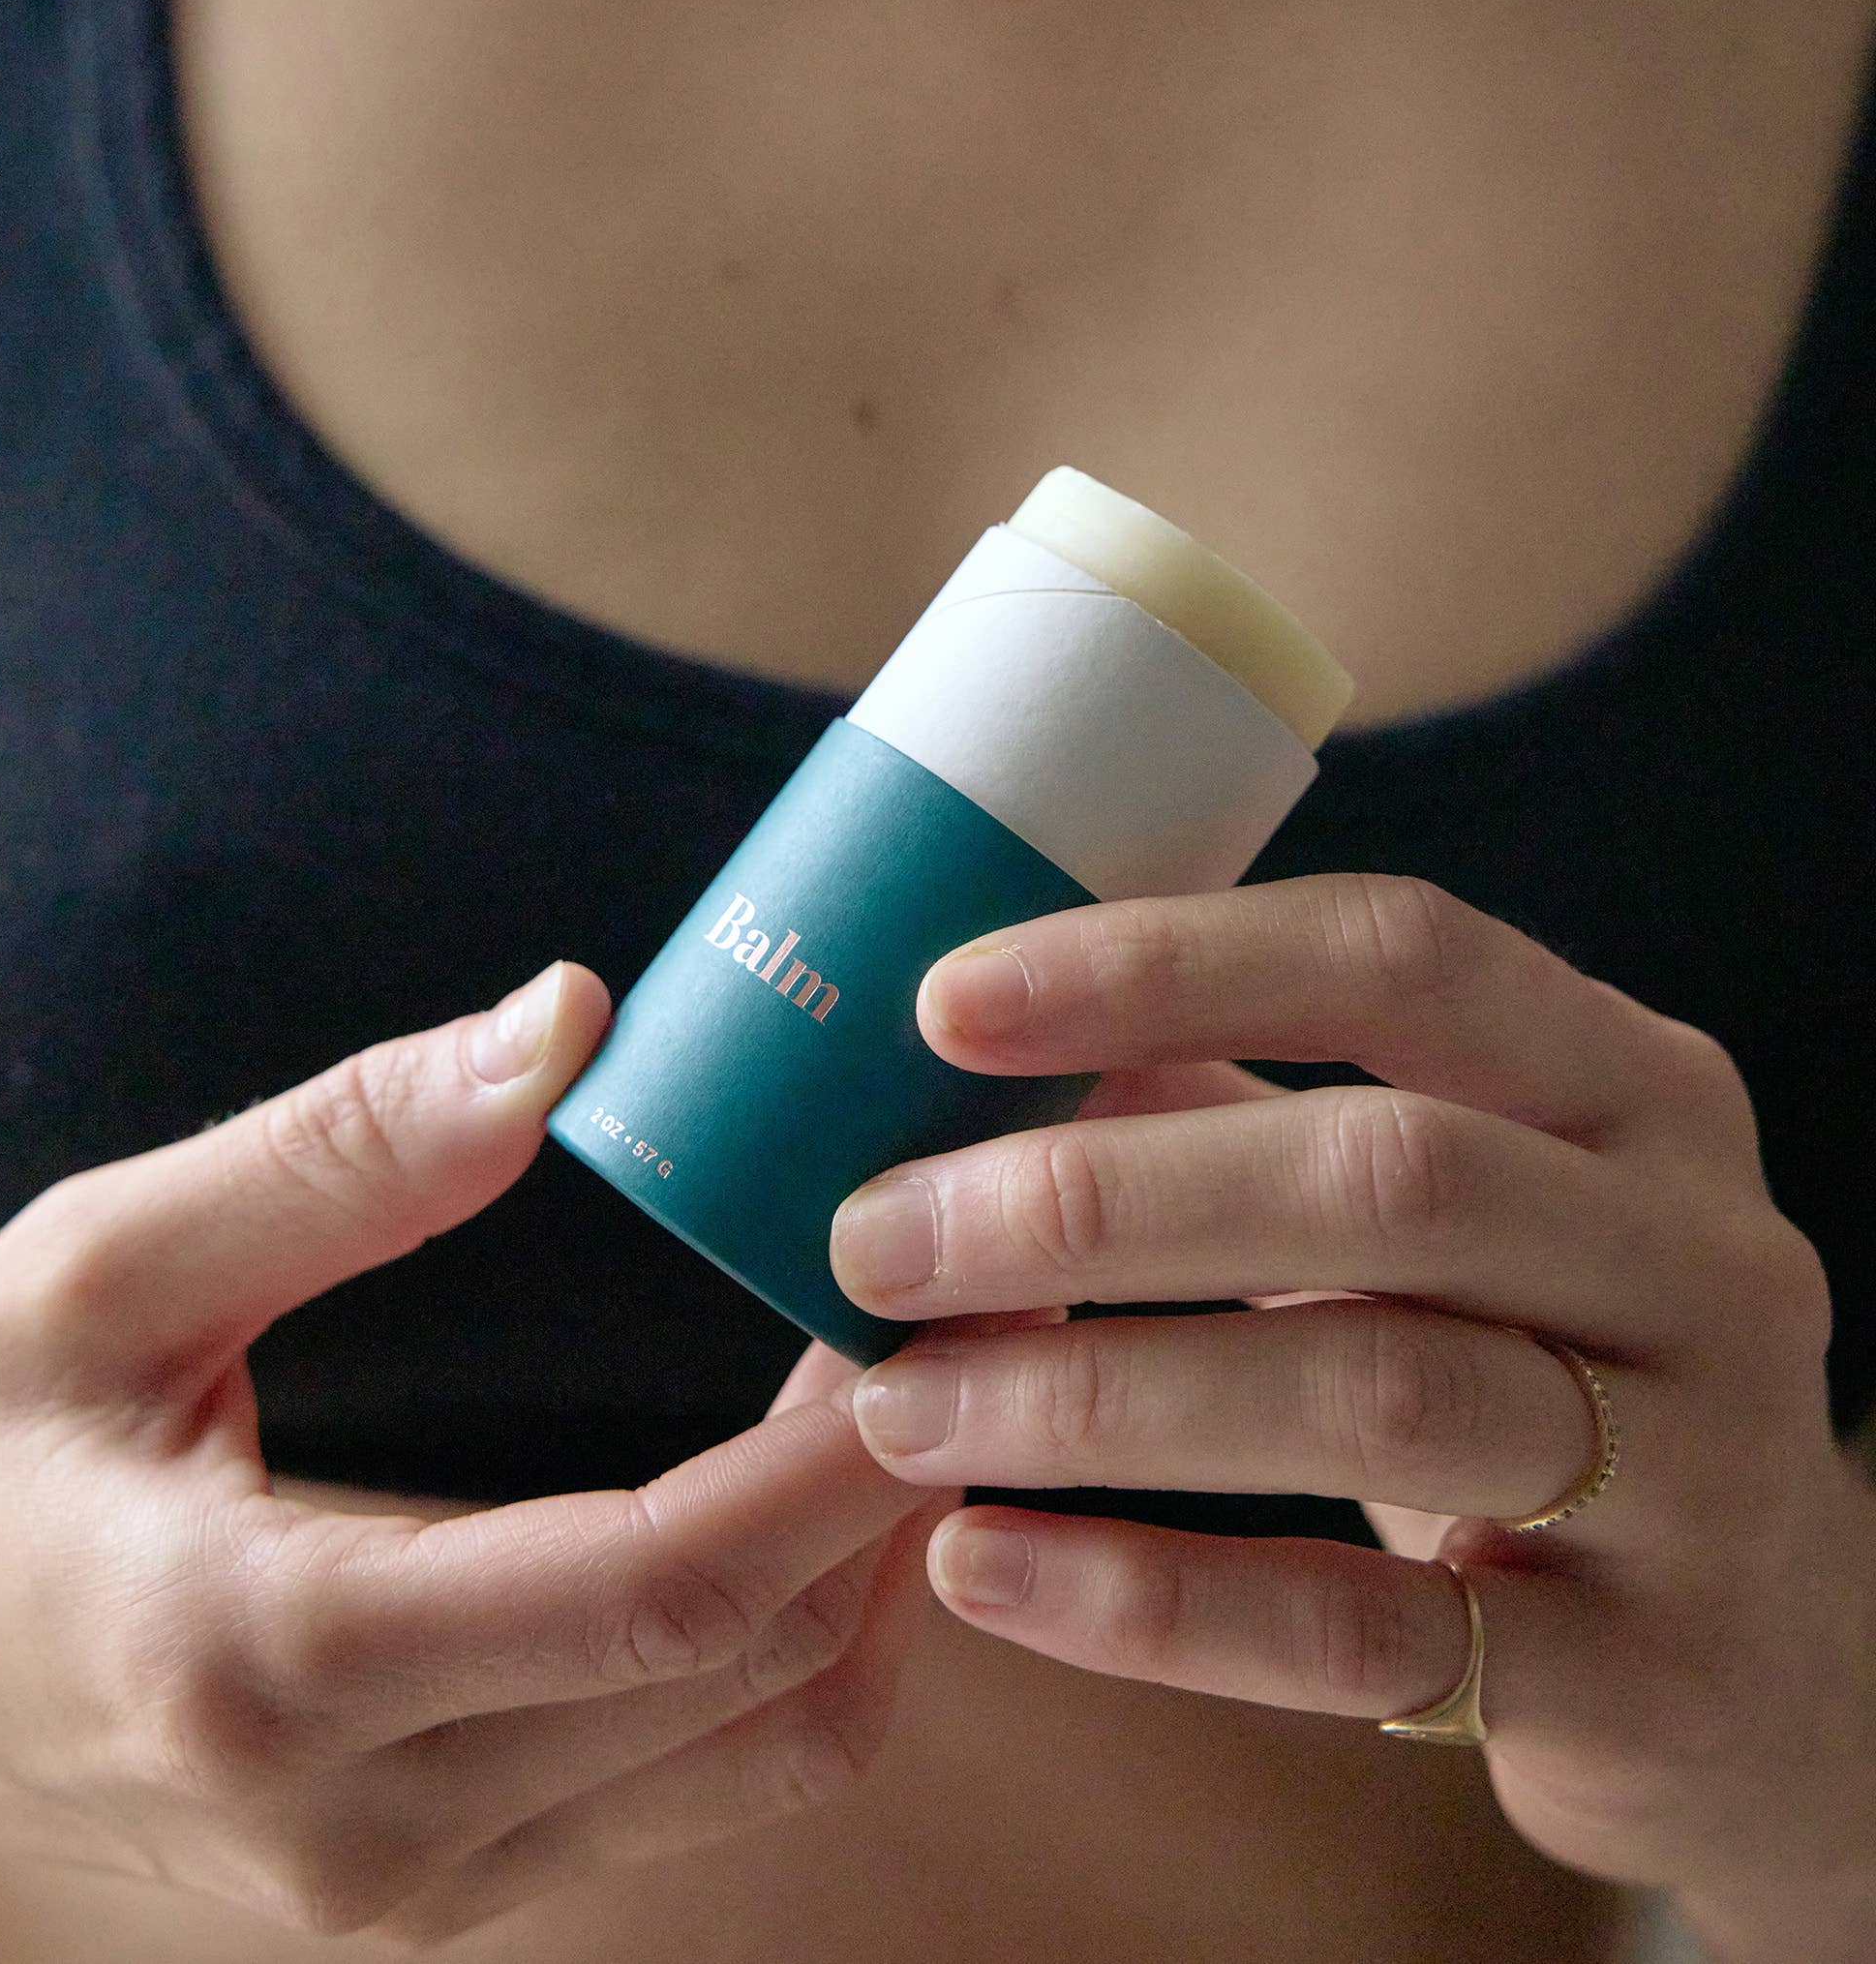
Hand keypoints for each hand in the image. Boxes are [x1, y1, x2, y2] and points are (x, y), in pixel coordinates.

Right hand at [0, 963, 935, 1947]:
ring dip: (882, 1570)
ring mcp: (413, 1889)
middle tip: (990, 1290)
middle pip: (753, 1677)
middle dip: (909, 1484)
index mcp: (266, 1658)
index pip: (656, 1586)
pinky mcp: (444, 1889)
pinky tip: (825, 1483)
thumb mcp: (91, 1274)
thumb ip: (331, 1154)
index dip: (841, 1454)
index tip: (947, 1297)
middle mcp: (367, 1826)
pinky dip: (801, 1636)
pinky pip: (696, 1782)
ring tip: (936, 1367)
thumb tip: (563, 1023)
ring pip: (759, 1758)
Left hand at [828, 876, 1875, 1951]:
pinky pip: (1365, 1634)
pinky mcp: (1643, 1676)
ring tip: (896, 1406)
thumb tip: (967, 1049)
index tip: (945, 1001)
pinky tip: (985, 1571)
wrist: (1756, 1665)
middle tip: (876, 1236)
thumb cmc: (1529, 1365)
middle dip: (1094, 1200)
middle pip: (1382, 1177)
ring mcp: (1699, 1468)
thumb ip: (1239, 1111)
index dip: (1167, 962)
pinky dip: (1151, 1604)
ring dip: (1096, 1398)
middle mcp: (1697, 1250)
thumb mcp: (1445, 1209)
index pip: (1398, 957)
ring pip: (1371, 1396)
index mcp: (1633, 1081)